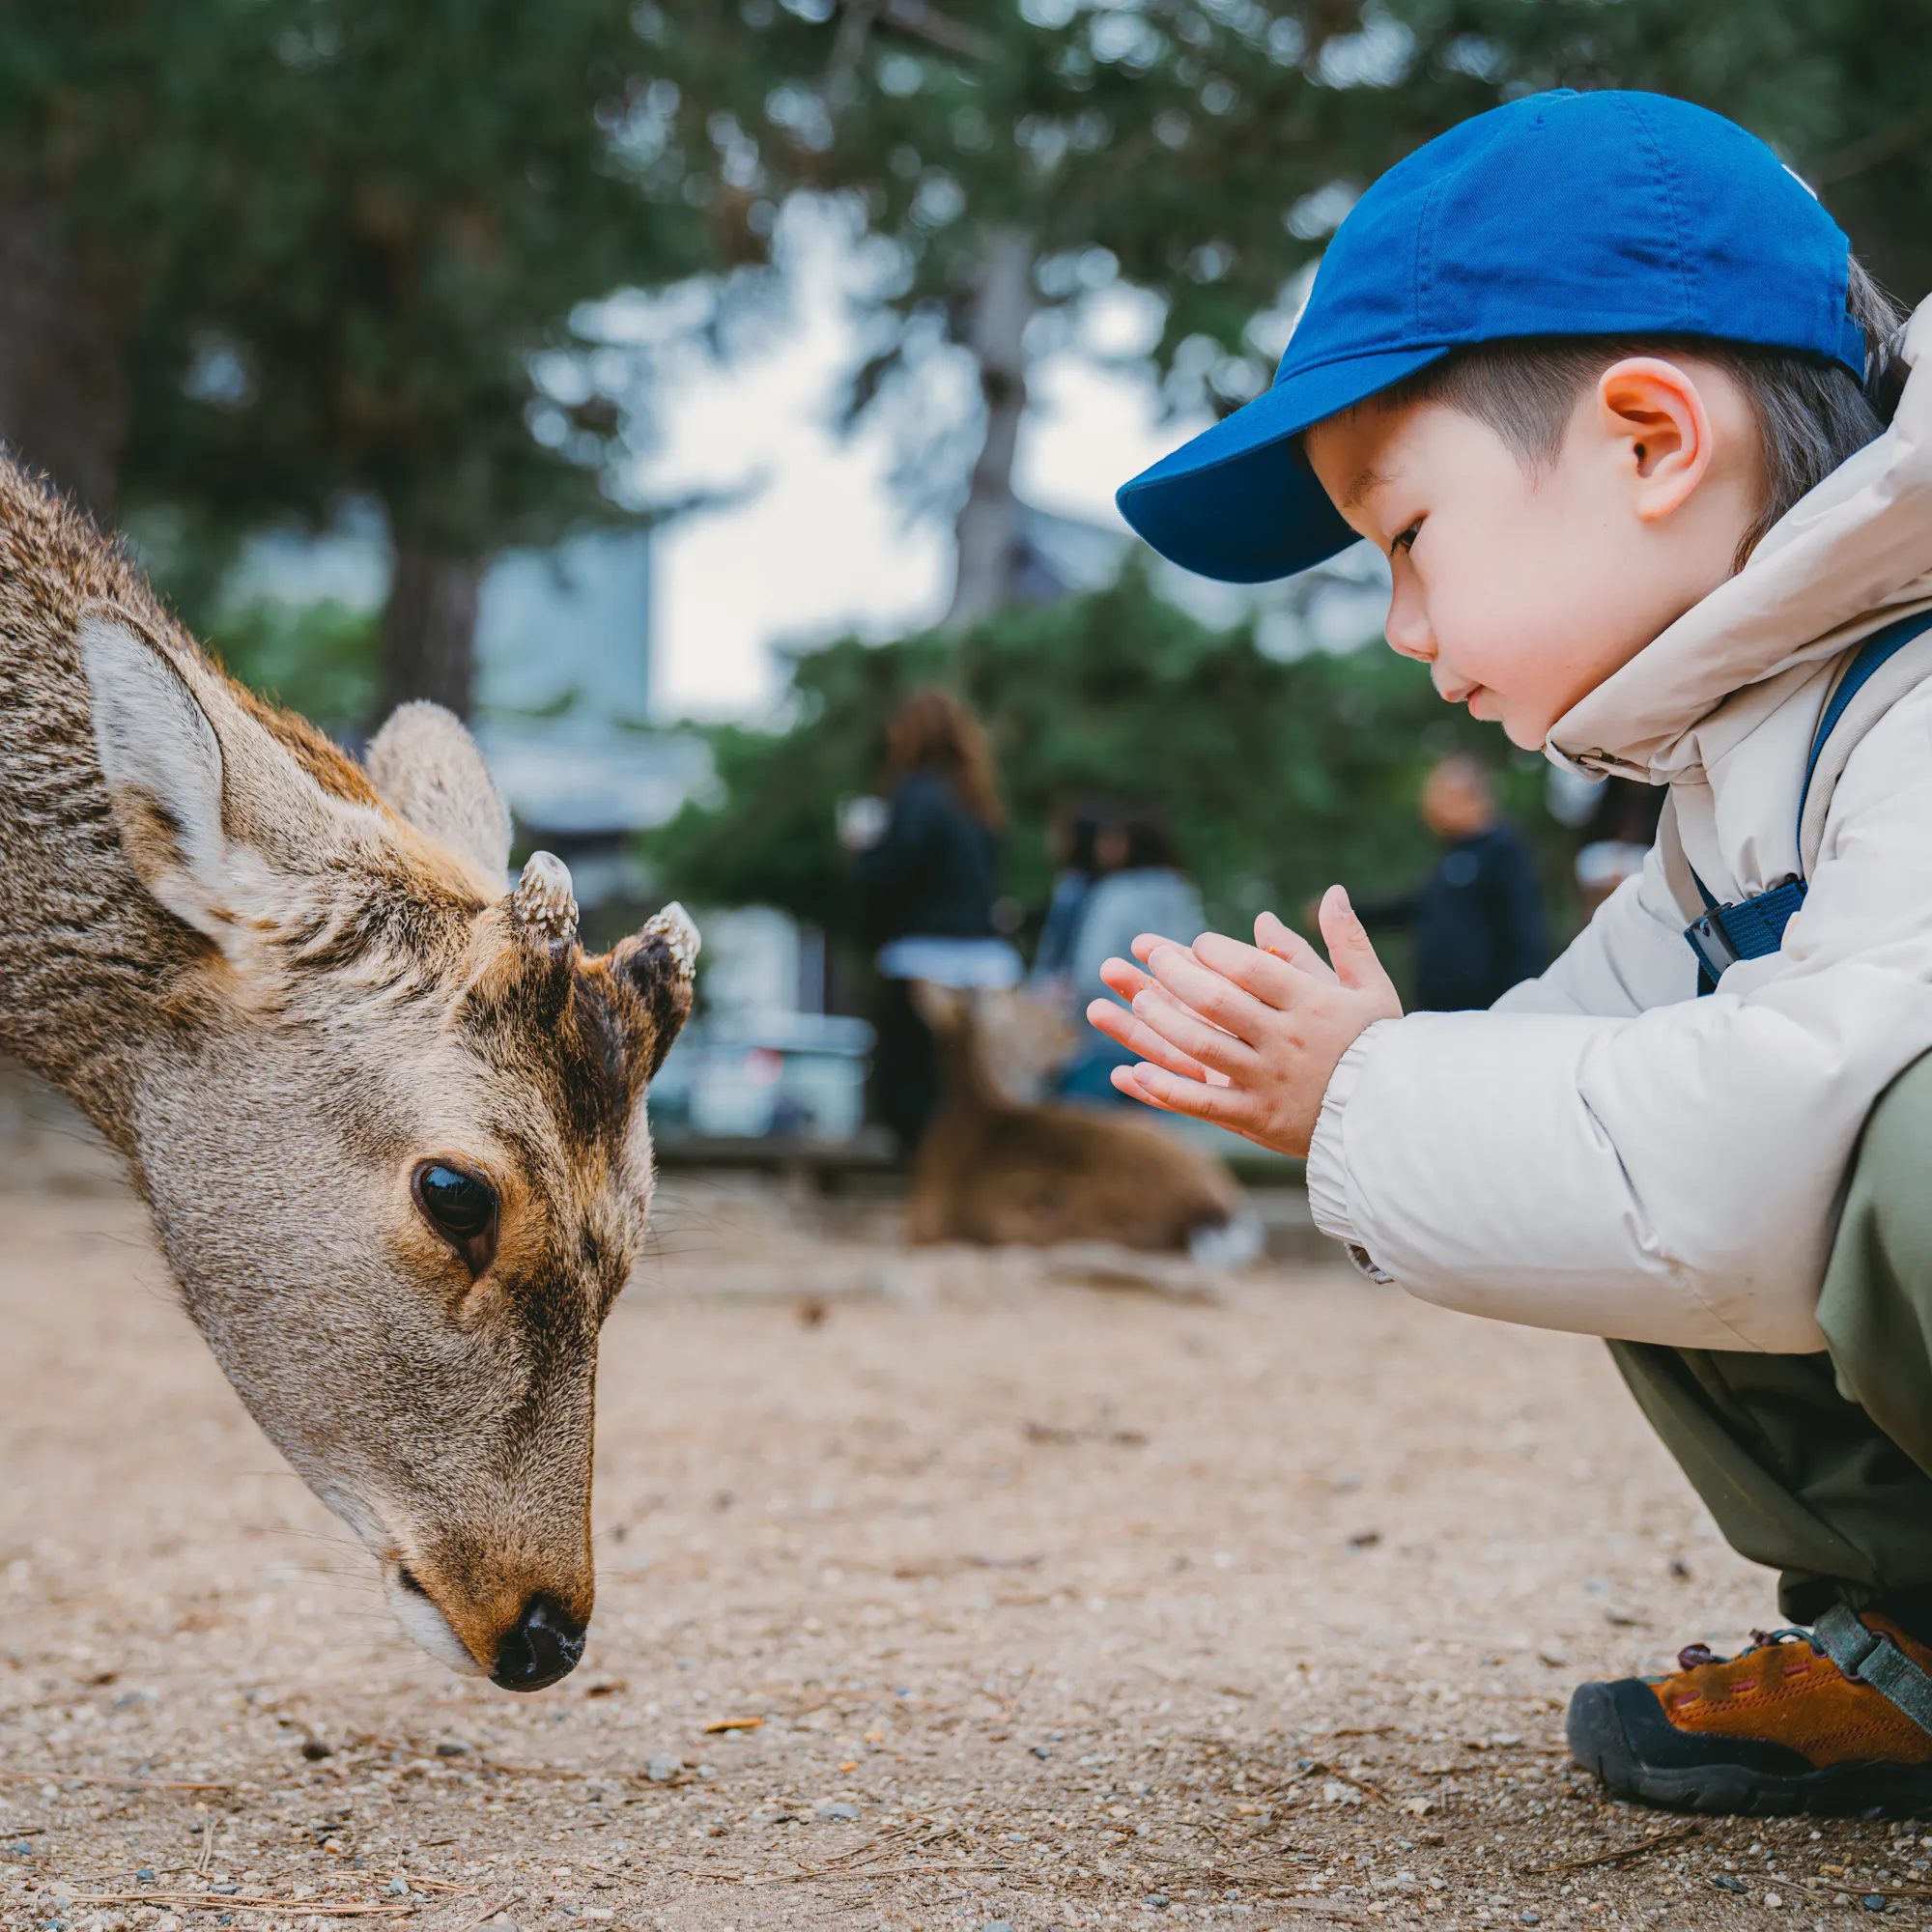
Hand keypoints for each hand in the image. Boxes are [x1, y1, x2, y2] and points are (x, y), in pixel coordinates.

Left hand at [1085, 888, 1401, 1157]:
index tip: (1196, 942)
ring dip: (1163, 1023)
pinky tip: (1133, 1072)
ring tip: (1139, 1001)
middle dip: (1177, 975)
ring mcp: (1267, 1080)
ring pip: (1202, 1048)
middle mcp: (1284, 1040)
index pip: (1252, 969)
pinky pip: (1202, 1103)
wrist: (1394, 1119)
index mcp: (1311, 1005)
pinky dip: (1166, 1088)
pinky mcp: (1255, 1117)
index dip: (1216, 951)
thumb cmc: (1379, 1047)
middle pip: (1217, 1002)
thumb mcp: (1371, 989)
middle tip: (1152, 957)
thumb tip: (1333, 892)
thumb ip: (1348, 941)